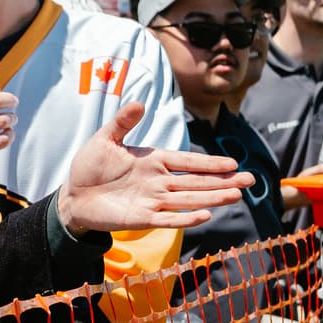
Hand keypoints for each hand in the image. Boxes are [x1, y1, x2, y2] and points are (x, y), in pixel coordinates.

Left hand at [57, 104, 251, 235]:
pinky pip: (169, 219)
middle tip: (250, 180)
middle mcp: (158, 181)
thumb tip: (141, 103)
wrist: (73, 195)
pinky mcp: (142, 218)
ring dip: (212, 198)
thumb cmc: (90, 165)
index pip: (188, 162)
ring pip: (189, 200)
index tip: (233, 163)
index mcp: (153, 160)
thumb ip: (123, 122)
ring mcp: (152, 201)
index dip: (210, 163)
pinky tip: (206, 214)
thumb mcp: (105, 138)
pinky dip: (187, 218)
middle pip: (196, 182)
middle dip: (223, 181)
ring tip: (236, 195)